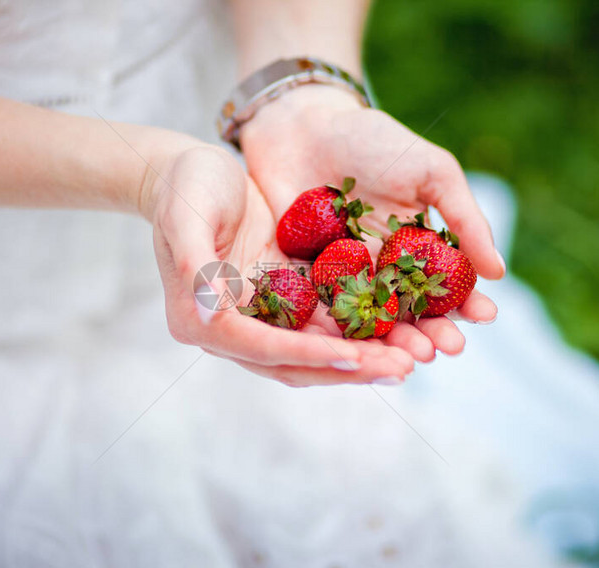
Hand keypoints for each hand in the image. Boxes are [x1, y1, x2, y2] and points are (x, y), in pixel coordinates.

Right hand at [149, 145, 414, 385]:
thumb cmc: (185, 186)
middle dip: (350, 366)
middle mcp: (232, 329)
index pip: (262, 348)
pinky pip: (325, 320)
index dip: (308, 355)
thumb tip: (208, 314)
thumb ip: (194, 265)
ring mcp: (260, 316)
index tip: (354, 357)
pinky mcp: (284, 297)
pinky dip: (360, 327)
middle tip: (402, 368)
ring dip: (364, 354)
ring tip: (413, 356)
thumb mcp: (185, 216)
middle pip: (295, 361)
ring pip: (317, 348)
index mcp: (202, 320)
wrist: (193, 169)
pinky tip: (401, 326)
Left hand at [240, 85, 505, 361]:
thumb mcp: (430, 171)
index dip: (465, 304)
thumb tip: (498, 271)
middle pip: (408, 313)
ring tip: (409, 359)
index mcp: (415, 247)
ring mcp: (340, 276)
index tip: (483, 317)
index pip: (445, 286)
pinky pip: (319, 312)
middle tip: (446, 349)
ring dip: (390, 344)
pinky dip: (336, 334)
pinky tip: (353, 348)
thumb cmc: (371, 140)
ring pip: (368, 322)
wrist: (302, 123)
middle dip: (430, 333)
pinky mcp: (300, 278)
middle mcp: (380, 269)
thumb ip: (462, 218)